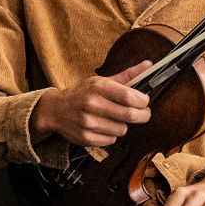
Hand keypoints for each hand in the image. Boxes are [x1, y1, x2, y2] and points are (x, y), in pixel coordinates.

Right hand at [31, 61, 152, 147]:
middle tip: (143, 113)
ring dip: (124, 125)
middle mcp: (92, 104)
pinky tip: (104, 127)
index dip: (143, 101)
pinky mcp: (86, 138)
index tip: (145, 101)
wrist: (56, 110)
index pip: (128, 96)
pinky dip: (112, 135)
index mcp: (98, 87)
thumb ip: (127, 75)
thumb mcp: (101, 81)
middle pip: (129, 115)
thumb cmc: (83, 93)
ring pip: (122, 129)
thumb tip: (149, 65)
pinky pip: (112, 140)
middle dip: (142, 115)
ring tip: (115, 119)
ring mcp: (88, 123)